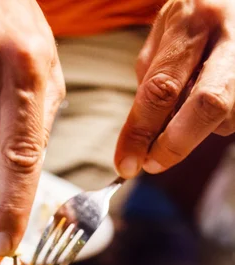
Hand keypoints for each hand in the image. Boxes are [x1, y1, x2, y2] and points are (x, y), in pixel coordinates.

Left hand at [115, 0, 234, 178]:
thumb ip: (152, 77)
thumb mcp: (166, 30)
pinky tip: (205, 101)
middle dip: (175, 144)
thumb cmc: (197, 15)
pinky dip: (212, 123)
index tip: (125, 162)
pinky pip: (233, 118)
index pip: (162, 88)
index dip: (140, 131)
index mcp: (195, 20)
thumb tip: (139, 134)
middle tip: (151, 163)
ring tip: (184, 111)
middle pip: (206, 105)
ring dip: (195, 130)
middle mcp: (231, 38)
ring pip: (223, 117)